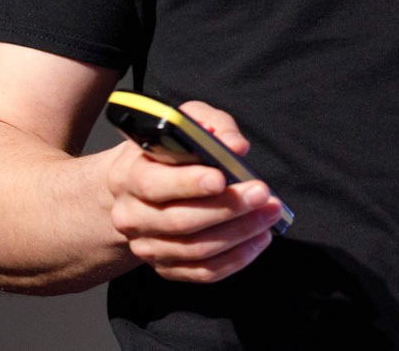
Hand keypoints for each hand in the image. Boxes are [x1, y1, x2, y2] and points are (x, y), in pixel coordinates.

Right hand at [107, 100, 283, 282]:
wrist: (134, 189)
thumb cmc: (165, 151)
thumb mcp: (183, 124)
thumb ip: (211, 127)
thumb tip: (236, 147)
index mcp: (128, 175)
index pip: (155, 184)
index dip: (189, 183)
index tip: (222, 178)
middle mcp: (131, 216)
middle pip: (180, 221)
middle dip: (227, 208)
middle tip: (262, 193)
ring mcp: (147, 246)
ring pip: (196, 250)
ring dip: (239, 234)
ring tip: (269, 214)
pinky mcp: (165, 267)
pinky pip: (203, 273)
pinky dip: (236, 258)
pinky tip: (258, 239)